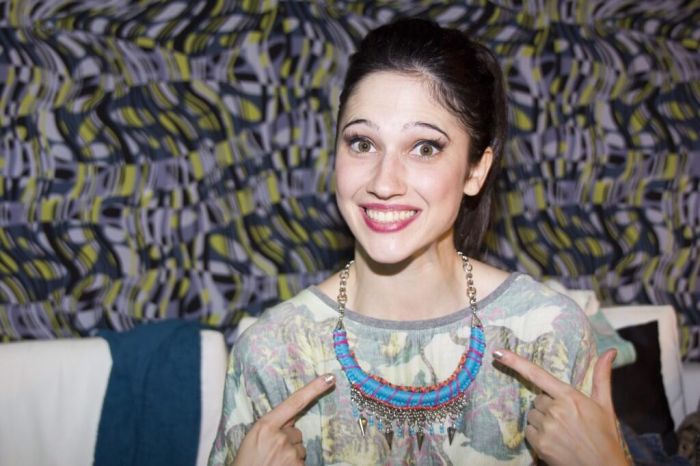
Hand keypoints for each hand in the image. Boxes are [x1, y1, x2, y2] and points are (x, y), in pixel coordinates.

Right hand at [233, 374, 335, 465]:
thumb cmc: (246, 461)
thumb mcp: (254, 437)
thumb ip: (273, 426)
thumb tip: (292, 421)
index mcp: (265, 425)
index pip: (294, 402)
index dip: (313, 389)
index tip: (329, 378)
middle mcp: (280, 437)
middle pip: (296, 432)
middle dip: (287, 441)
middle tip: (270, 452)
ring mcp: (289, 453)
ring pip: (300, 448)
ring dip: (290, 454)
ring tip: (273, 462)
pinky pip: (301, 462)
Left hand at [493, 349, 627, 465]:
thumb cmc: (605, 436)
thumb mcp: (605, 405)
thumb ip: (602, 376)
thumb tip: (611, 351)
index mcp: (570, 396)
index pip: (537, 375)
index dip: (515, 362)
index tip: (497, 353)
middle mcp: (555, 410)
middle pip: (537, 400)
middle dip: (548, 407)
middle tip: (566, 419)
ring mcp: (546, 427)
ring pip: (532, 416)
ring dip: (542, 421)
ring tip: (562, 432)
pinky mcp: (539, 443)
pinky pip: (529, 432)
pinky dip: (538, 435)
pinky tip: (555, 441)